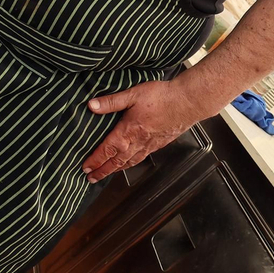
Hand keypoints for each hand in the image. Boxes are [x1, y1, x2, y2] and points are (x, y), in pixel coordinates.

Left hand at [80, 79, 214, 182]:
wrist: (187, 103)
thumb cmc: (161, 97)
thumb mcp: (132, 94)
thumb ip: (111, 101)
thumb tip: (91, 105)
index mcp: (128, 131)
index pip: (107, 150)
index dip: (95, 160)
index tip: (85, 168)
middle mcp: (137, 142)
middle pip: (116, 161)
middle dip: (102, 170)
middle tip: (91, 178)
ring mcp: (149, 145)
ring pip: (129, 162)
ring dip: (115, 170)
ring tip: (106, 174)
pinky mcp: (158, 144)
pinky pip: (140, 158)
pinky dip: (130, 164)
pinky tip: (128, 163)